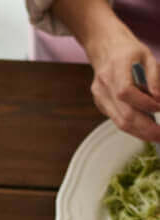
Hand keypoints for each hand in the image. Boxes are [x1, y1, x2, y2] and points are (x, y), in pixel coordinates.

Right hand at [84, 27, 159, 142]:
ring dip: (140, 132)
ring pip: (120, 122)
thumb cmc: (128, 51)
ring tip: (156, 136)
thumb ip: (155, 76)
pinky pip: (117, 120)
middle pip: (123, 114)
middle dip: (146, 128)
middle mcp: (104, 86)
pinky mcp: (101, 104)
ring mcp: (100, 97)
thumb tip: (159, 98)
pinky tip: (145, 128)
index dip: (145, 103)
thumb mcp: (147, 56)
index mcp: (116, 69)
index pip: (126, 92)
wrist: (104, 48)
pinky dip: (133, 127)